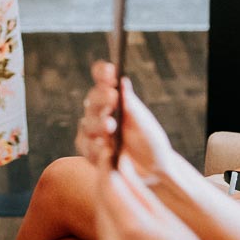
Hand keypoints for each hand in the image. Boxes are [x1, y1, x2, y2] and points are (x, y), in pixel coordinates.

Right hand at [76, 61, 176, 178]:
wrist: (152, 170)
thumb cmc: (149, 140)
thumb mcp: (143, 122)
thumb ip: (131, 105)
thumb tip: (123, 81)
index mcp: (113, 97)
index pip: (101, 78)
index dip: (102, 72)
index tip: (111, 70)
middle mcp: (99, 110)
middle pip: (92, 100)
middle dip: (102, 98)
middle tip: (113, 97)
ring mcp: (92, 131)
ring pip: (87, 124)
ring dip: (99, 124)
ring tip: (111, 125)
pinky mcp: (89, 151)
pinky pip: (86, 148)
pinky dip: (96, 148)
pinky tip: (105, 149)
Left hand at [95, 158, 211, 239]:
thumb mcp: (166, 218)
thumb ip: (139, 191)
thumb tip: (123, 163)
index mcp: (132, 226)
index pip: (109, 184)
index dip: (107, 162)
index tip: (110, 146)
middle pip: (100, 196)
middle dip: (104, 174)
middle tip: (111, 154)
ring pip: (99, 209)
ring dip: (105, 189)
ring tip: (116, 172)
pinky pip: (103, 225)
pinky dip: (107, 208)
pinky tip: (118, 198)